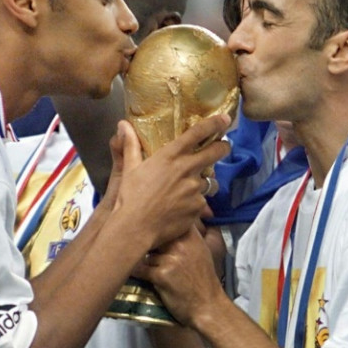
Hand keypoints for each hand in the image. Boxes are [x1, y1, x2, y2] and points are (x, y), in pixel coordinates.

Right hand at [112, 114, 230, 249]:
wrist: (136, 228)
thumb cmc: (130, 197)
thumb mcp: (129, 168)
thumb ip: (130, 145)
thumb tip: (122, 124)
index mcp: (170, 156)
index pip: (197, 133)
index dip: (214, 124)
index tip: (225, 118)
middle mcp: (187, 169)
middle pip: (215, 153)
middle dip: (223, 147)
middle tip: (225, 145)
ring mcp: (195, 189)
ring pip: (209, 181)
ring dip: (205, 181)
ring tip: (193, 186)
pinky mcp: (198, 207)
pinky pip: (202, 202)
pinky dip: (195, 202)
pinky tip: (182, 207)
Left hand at [135, 227, 226, 326]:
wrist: (207, 306)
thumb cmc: (202, 279)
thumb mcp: (201, 250)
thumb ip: (186, 235)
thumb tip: (166, 222)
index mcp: (191, 236)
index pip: (166, 220)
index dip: (155, 223)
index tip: (148, 226)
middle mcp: (181, 244)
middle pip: (152, 234)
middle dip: (146, 242)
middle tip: (140, 247)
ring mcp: (171, 259)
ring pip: (145, 252)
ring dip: (142, 259)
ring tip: (145, 266)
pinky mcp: (161, 275)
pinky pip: (140, 269)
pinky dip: (136, 272)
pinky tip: (138, 275)